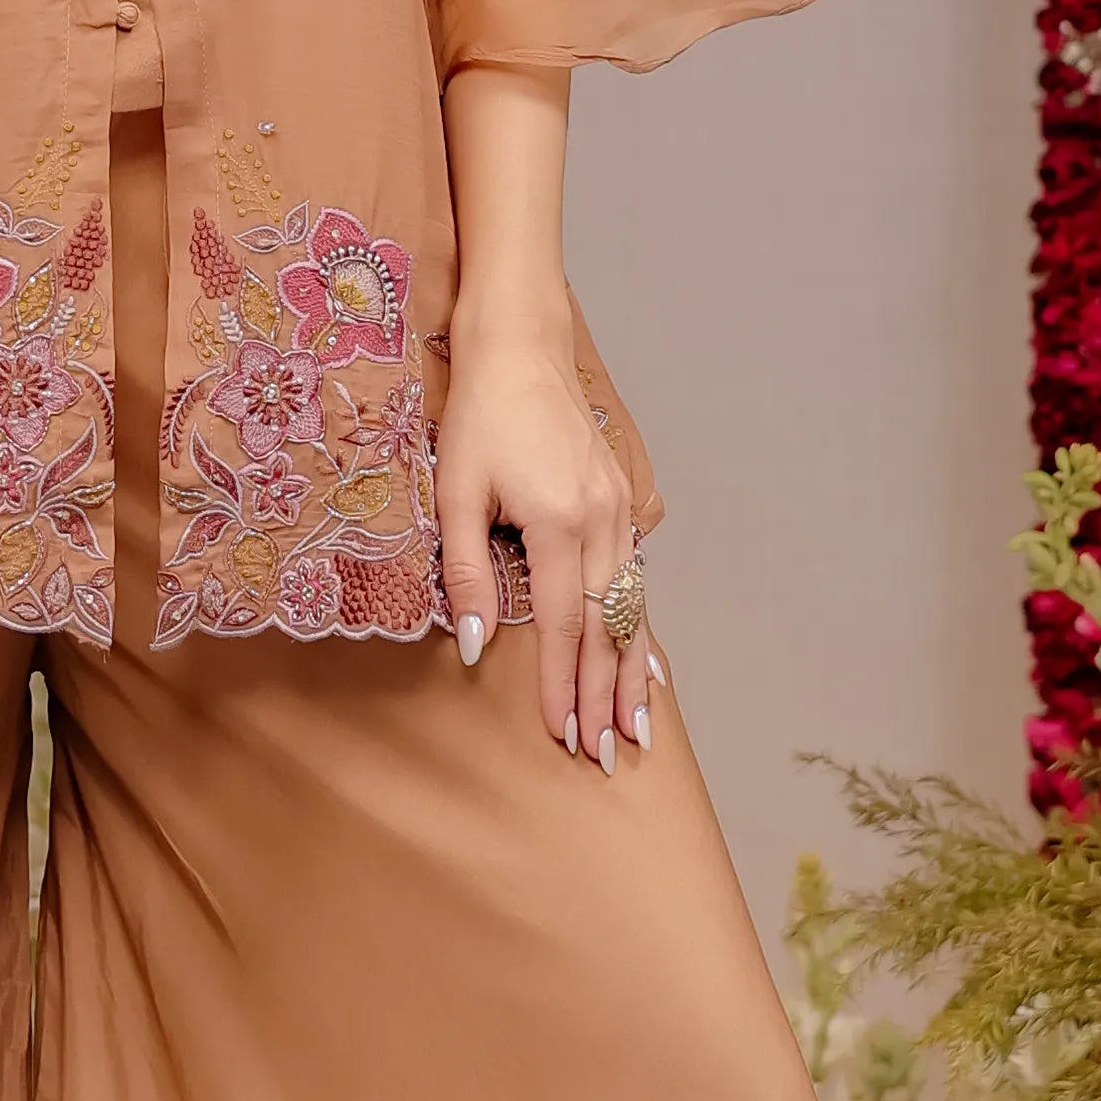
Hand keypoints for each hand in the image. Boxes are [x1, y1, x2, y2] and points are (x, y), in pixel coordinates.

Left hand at [434, 324, 650, 766]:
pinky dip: (640, 627)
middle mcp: (603, 521)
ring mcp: (620, 509)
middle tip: (610, 754)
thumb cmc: (479, 415)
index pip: (565, 625)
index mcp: (561, 522)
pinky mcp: (622, 499)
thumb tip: (469, 643)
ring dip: (631, 671)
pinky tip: (645, 662)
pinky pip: (637, 578)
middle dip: (607, 695)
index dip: (563, 685)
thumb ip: (465, 570)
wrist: (520, 347)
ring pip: (632, 608)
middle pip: (610, 627)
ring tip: (636, 725)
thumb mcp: (456, 491)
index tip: (563, 735)